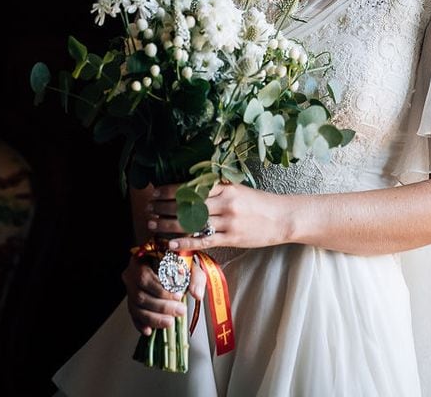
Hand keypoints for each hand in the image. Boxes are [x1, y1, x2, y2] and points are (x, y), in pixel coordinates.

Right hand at [122, 253, 205, 335]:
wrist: (169, 263)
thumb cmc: (176, 262)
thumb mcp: (188, 264)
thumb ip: (195, 277)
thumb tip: (197, 294)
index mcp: (141, 259)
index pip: (144, 277)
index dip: (160, 290)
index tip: (178, 296)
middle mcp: (131, 274)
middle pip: (140, 295)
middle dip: (161, 307)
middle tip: (179, 311)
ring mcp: (129, 289)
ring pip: (135, 308)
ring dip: (154, 318)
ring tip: (170, 321)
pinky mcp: (131, 302)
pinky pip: (132, 315)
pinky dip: (140, 324)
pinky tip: (149, 330)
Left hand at [145, 181, 290, 252]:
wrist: (282, 218)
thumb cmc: (258, 203)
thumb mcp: (238, 189)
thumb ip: (217, 188)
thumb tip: (190, 186)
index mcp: (226, 187)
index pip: (192, 187)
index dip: (171, 190)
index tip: (155, 192)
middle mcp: (226, 203)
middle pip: (188, 205)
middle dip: (164, 207)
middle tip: (148, 209)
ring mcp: (228, 222)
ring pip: (193, 223)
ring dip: (169, 225)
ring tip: (153, 225)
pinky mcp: (232, 239)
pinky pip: (204, 241)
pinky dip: (185, 243)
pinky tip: (171, 244)